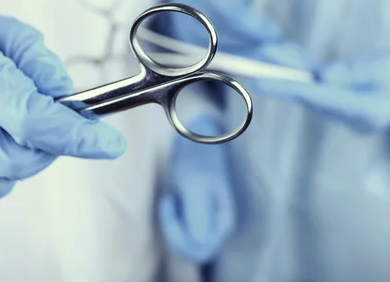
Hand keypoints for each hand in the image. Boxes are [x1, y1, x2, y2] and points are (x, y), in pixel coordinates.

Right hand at [0, 0, 124, 205]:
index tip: (110, 145)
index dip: (77, 136)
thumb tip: (69, 102)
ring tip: (2, 131)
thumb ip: (43, 66)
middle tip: (41, 126)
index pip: (32, 116)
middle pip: (16, 158)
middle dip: (45, 150)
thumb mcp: (6, 34)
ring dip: (15, 166)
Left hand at [158, 115, 235, 263]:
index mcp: (223, 220)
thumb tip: (200, 241)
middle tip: (166, 202)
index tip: (167, 201)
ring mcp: (207, 223)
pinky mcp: (196, 218)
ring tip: (169, 200)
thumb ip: (198, 211)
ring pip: (186, 245)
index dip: (178, 233)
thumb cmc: (195, 158)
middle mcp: (217, 226)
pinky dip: (171, 222)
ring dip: (171, 227)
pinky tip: (170, 200)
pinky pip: (181, 234)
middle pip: (193, 251)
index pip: (200, 247)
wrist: (196, 139)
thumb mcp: (193, 182)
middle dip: (173, 233)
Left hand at [254, 50, 389, 131]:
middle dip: (280, 77)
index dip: (289, 89)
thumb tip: (323, 77)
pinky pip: (314, 87)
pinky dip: (299, 71)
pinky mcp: (338, 106)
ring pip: (308, 90)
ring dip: (286, 70)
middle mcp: (351, 119)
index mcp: (368, 113)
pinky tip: (282, 53)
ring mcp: (343, 115)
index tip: (263, 84)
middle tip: (254, 62)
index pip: (321, 98)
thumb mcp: (386, 68)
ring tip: (263, 52)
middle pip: (309, 95)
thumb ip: (354, 73)